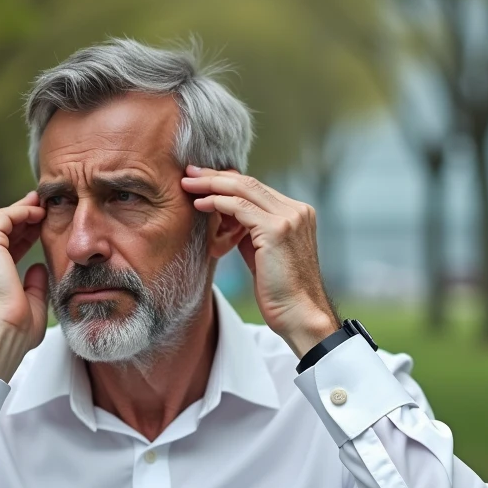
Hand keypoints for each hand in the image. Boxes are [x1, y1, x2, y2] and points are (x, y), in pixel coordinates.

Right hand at [0, 191, 47, 379]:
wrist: (1, 334)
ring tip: (42, 204)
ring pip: (1, 219)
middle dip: (23, 216)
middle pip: (1, 228)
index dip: (24, 233)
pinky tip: (38, 212)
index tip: (42, 226)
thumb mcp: (31, 304)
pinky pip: (4, 218)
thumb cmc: (15, 330)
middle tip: (43, 207)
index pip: (4, 245)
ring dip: (23, 210)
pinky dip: (21, 211)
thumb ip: (34, 285)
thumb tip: (39, 268)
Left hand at [181, 166, 338, 357]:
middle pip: (249, 183)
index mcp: (297, 213)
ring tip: (187, 184)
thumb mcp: (264, 254)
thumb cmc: (280, 292)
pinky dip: (217, 203)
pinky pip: (240, 207)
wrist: (300, 315)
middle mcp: (297, 211)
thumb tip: (227, 217)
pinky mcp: (277, 229)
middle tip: (189, 172)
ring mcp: (289, 218)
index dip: (228, 182)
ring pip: (243, 189)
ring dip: (211, 185)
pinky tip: (200, 204)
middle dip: (216, 176)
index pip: (257, 188)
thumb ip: (251, 232)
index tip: (203, 179)